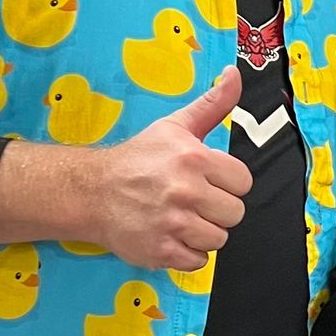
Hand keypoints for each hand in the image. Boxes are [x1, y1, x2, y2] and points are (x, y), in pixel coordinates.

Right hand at [89, 67, 252, 269]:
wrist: (92, 191)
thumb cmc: (138, 159)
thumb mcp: (176, 126)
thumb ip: (213, 104)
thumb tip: (235, 74)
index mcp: (194, 159)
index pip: (243, 182)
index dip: (227, 183)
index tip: (208, 181)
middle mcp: (185, 191)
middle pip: (234, 213)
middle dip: (217, 209)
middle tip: (192, 200)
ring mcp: (173, 223)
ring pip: (219, 239)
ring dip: (203, 232)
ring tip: (181, 217)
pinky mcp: (161, 250)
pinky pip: (198, 261)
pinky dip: (187, 253)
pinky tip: (171, 235)